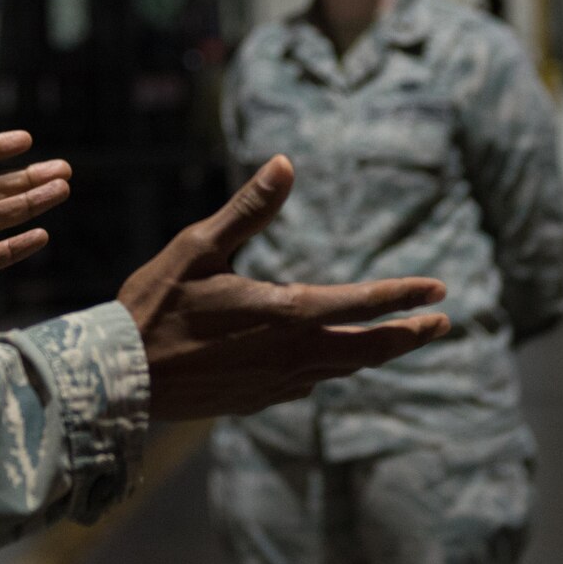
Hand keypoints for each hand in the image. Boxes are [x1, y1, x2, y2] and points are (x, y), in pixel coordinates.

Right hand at [118, 155, 449, 419]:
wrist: (120, 378)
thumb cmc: (155, 304)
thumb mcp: (199, 247)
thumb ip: (248, 209)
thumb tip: (286, 163)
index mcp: (285, 314)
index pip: (362, 304)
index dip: (404, 295)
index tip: (440, 290)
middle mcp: (292, 355)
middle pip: (369, 348)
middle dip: (409, 334)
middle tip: (442, 322)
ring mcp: (277, 384)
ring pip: (344, 369)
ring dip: (377, 352)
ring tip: (398, 339)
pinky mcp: (259, 400)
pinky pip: (311, 383)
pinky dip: (334, 367)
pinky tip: (331, 359)